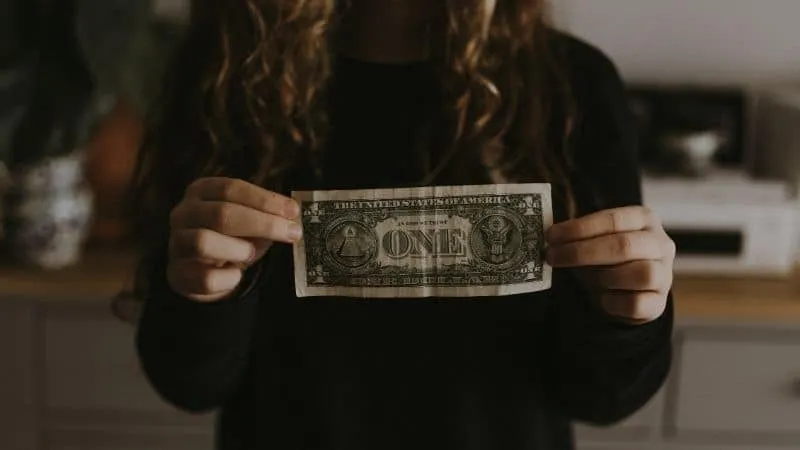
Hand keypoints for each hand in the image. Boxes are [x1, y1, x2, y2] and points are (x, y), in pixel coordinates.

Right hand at [167, 177, 301, 301]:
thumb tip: (292, 217)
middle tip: (292, 233)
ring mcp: (176, 244)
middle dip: (262, 223)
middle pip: (221, 213)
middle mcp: (184, 213)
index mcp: (201, 192)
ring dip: (238, 249)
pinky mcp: (178, 274)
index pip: (231, 188)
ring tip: (251, 254)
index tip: (293, 211)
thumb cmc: (231, 237)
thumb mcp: (249, 221)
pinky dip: (229, 278)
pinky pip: (206, 278)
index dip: (264, 199)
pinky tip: (237, 275)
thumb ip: (267, 215)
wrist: (202, 271)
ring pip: (204, 242)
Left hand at [545, 206, 674, 323]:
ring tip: (583, 279)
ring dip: (603, 277)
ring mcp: (664, 275)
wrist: (625, 291)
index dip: (579, 228)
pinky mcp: (659, 304)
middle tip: (552, 256)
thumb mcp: (594, 240)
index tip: (551, 236)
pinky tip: (600, 299)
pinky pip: (637, 304)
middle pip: (624, 246)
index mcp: (644, 219)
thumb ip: (579, 237)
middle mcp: (660, 244)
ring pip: (641, 274)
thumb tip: (551, 239)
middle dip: (581, 252)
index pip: (613, 220)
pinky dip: (613, 303)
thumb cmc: (605, 258)